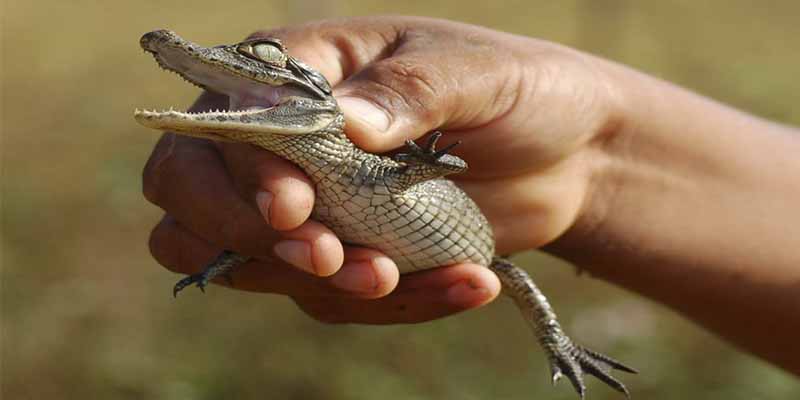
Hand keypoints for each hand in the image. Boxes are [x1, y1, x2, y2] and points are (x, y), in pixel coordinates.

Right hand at [145, 16, 621, 322]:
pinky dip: (390, 305)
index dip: (241, 169)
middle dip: (249, 236)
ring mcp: (309, 203)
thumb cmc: (517, 89)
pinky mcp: (344, 254)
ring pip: (251, 261)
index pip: (223, 119)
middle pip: (191, 194)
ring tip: (397, 276)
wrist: (569, 155)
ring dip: (316, 283)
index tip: (294, 207)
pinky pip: (328, 297)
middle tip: (326, 256)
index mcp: (301, 69)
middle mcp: (285, 138)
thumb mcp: (475, 75)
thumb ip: (409, 91)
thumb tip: (344, 120)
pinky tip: (463, 284)